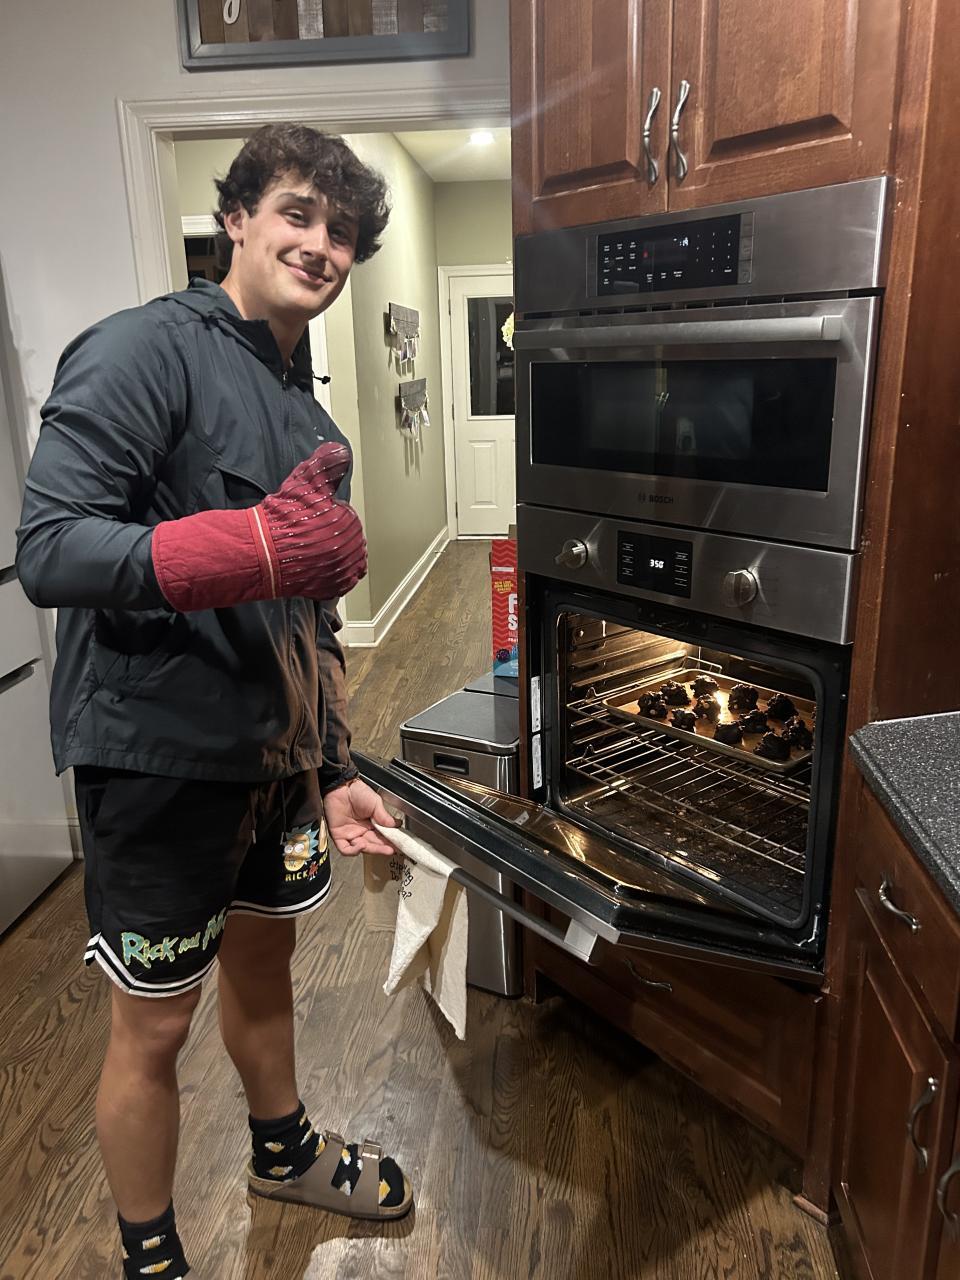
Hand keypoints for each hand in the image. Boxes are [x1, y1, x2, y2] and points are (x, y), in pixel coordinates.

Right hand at [152, 441, 366, 612]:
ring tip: (311, 550)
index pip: (345, 515)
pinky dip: (333, 574)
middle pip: (346, 537)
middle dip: (330, 534)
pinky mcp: (335, 589)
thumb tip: (341, 451)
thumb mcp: (305, 481)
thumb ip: (327, 463)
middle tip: (308, 534)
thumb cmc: (282, 519)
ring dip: (333, 554)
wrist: (263, 554)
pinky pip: (342, 579)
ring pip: (346, 558)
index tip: (311, 517)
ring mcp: (345, 570)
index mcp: (349, 521)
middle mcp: (353, 547)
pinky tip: (317, 566)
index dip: (325, 514)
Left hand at [324, 778, 397, 855]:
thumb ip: (384, 816)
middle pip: (373, 844)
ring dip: (372, 849)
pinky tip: (362, 845)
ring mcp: (350, 834)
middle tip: (392, 849)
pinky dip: (354, 851)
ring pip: (362, 849)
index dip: (390, 842)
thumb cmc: (357, 792)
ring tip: (380, 847)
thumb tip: (395, 825)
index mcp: (372, 824)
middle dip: (383, 848)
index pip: (382, 837)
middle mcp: (362, 831)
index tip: (398, 844)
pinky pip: (345, 849)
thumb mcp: (376, 803)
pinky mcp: (339, 836)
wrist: (341, 787)